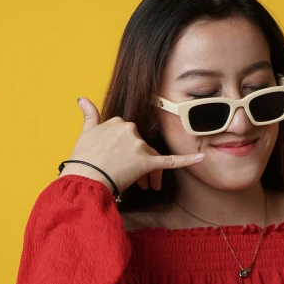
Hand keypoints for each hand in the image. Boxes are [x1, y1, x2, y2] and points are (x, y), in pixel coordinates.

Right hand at [59, 98, 204, 191]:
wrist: (84, 179)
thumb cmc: (83, 160)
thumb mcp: (85, 133)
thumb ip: (89, 114)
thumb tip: (82, 98)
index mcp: (117, 122)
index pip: (127, 134)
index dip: (124, 149)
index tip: (117, 160)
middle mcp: (129, 129)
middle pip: (140, 146)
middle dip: (136, 161)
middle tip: (127, 175)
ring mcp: (138, 145)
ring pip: (150, 156)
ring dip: (148, 171)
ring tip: (142, 185)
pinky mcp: (146, 161)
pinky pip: (170, 161)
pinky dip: (187, 159)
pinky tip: (201, 157)